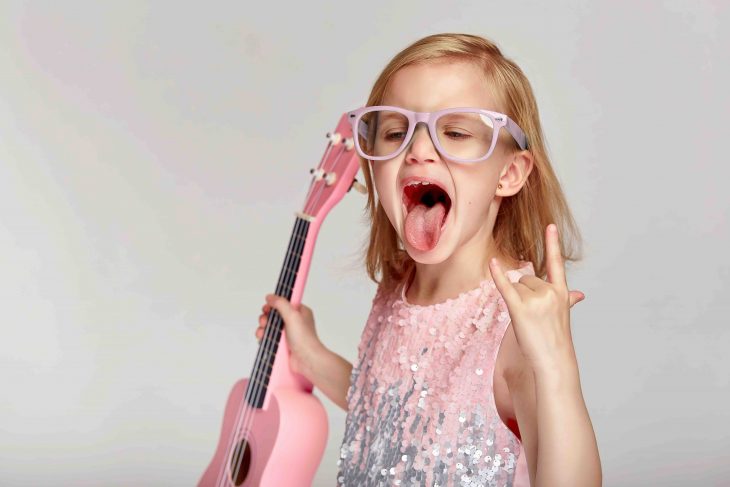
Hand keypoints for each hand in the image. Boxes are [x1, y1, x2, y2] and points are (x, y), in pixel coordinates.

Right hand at [256, 294, 321, 377]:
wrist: (306, 360)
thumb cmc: (305, 339)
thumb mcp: (293, 315)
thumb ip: (281, 304)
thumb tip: (271, 297)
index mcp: (299, 312)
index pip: (284, 303)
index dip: (274, 304)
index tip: (268, 307)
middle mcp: (294, 322)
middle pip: (274, 315)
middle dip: (266, 318)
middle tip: (265, 321)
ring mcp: (288, 333)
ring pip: (270, 326)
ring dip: (263, 328)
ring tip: (263, 332)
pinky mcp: (283, 343)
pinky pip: (270, 337)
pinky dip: (264, 337)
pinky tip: (263, 339)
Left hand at [489, 223, 584, 371]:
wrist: (554, 361)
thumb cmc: (556, 339)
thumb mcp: (563, 315)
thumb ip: (568, 299)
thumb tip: (580, 294)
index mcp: (561, 292)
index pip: (556, 263)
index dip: (552, 244)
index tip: (550, 225)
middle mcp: (550, 292)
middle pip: (526, 279)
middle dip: (524, 295)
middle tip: (533, 319)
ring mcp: (536, 300)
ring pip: (516, 287)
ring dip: (516, 302)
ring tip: (528, 322)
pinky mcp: (520, 309)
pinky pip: (506, 287)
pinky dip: (498, 276)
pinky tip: (492, 263)